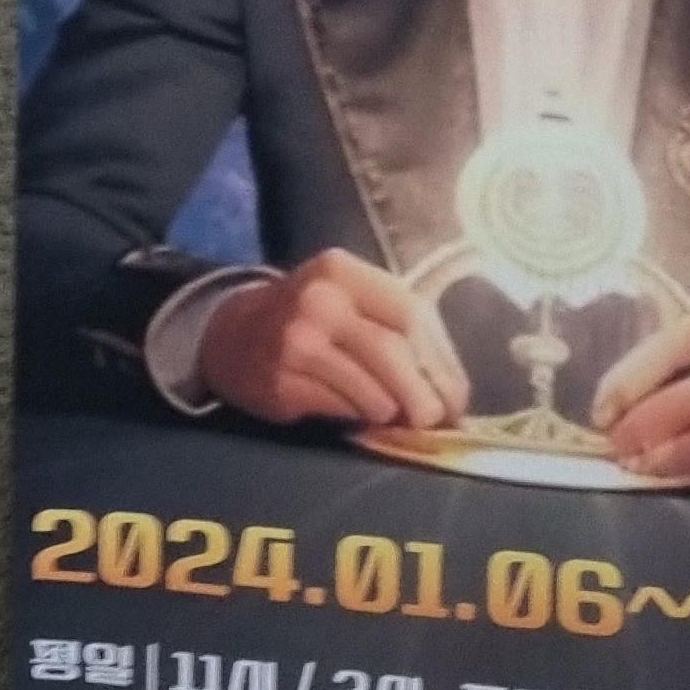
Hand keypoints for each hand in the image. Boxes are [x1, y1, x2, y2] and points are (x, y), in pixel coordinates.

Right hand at [198, 250, 469, 435]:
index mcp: (343, 271)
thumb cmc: (310, 317)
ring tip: (394, 414)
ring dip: (392, 411)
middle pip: (393, 353)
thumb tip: (449, 387)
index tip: (457, 394)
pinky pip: (342, 409)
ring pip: (371, 390)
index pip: (410, 313)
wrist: (232, 334)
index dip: (441, 359)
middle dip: (424, 394)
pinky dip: (360, 418)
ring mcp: (297, 342)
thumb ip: (393, 326)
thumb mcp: (347, 299)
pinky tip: (359, 414)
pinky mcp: (283, 383)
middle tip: (436, 419)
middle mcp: (320, 301)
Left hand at [592, 302, 689, 485]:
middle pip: (671, 406)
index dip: (620, 391)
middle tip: (614, 448)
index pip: (655, 358)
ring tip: (637, 465)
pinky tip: (672, 475)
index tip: (599, 414)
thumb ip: (673, 358)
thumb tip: (613, 400)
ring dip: (659, 460)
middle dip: (635, 433)